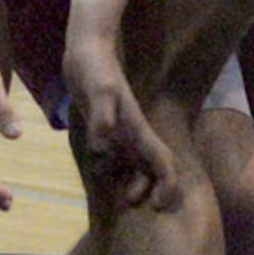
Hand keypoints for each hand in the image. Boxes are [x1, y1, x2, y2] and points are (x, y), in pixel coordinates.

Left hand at [63, 33, 182, 212]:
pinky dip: (112, 166)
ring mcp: (120, 130)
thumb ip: (102, 115)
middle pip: (151, 171)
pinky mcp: (105, 126)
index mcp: (137, 129)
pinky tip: (98, 167)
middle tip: (128, 200)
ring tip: (113, 189)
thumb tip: (105, 142)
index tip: (157, 205)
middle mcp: (133, 134)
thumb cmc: (94, 68)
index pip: (164, 164)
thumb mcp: (98, 90)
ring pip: (134, 164)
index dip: (167, 188)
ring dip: (130, 180)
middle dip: (146, 190)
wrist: (85, 49)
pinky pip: (116, 154)